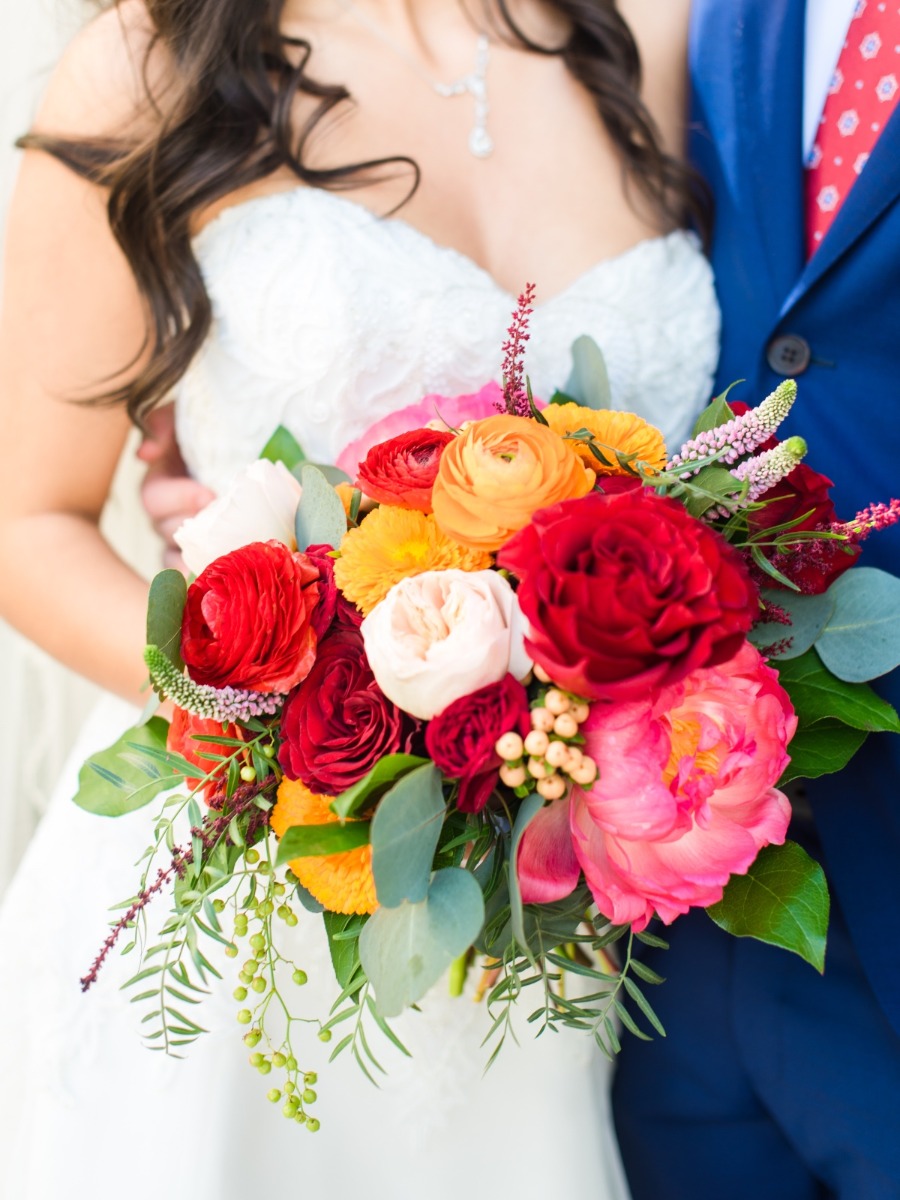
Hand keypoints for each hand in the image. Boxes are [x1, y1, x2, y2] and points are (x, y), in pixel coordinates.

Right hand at [138, 404, 214, 571]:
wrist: (255, 446)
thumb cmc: (216, 430)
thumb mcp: (186, 416)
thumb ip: (163, 424)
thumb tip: (146, 454)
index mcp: (160, 482)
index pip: (154, 498)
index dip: (178, 498)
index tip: (208, 494)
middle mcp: (168, 515)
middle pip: (168, 532)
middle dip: (196, 529)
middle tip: (228, 525)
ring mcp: (185, 540)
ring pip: (179, 559)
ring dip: (201, 559)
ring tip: (228, 557)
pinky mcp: (206, 556)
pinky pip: (197, 577)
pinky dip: (206, 580)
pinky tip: (227, 581)